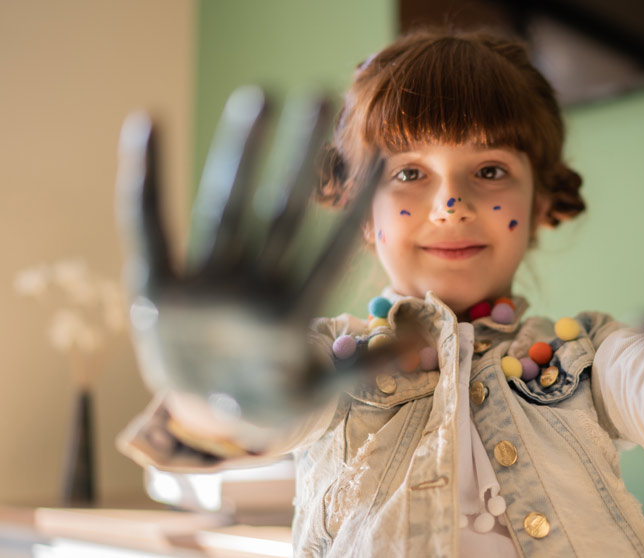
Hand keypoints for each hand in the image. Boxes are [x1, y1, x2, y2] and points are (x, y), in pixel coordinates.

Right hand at [115, 87, 379, 425]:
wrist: (206, 417)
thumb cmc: (271, 401)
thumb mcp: (315, 390)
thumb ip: (357, 369)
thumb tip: (421, 349)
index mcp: (290, 307)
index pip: (327, 249)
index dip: (353, 207)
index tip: (381, 156)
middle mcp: (253, 282)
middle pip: (280, 212)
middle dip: (299, 159)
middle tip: (321, 96)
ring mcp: (209, 281)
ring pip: (228, 204)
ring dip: (242, 151)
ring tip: (260, 95)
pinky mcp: (158, 290)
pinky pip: (146, 226)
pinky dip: (144, 180)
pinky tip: (147, 125)